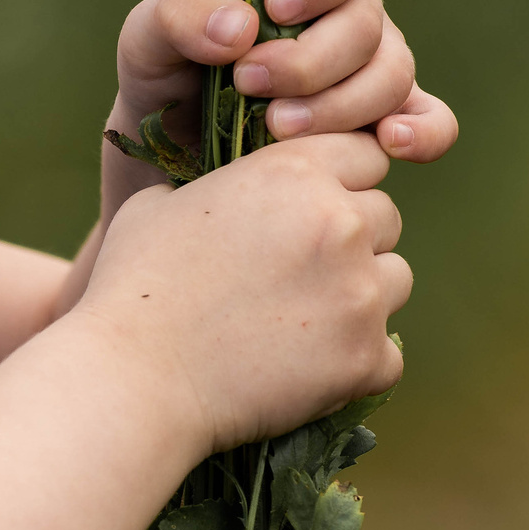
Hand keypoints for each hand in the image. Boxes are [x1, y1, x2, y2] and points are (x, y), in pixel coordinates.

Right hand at [78, 131, 409, 452]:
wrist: (136, 377)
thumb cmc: (134, 284)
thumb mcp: (162, 203)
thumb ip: (219, 186)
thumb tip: (234, 192)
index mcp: (291, 172)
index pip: (363, 153)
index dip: (338, 178)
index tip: (309, 206)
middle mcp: (339, 223)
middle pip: (385, 217)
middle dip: (353, 237)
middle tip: (299, 269)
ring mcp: (360, 293)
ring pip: (394, 280)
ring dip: (359, 293)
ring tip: (300, 317)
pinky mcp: (367, 358)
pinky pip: (386, 351)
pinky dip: (354, 359)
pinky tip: (303, 364)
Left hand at [108, 0, 457, 174]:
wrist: (168, 162)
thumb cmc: (162, 80)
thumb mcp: (145, 39)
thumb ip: (178, 15)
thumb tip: (243, 26)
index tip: (276, 7)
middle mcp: (347, 12)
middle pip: (369, 22)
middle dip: (311, 59)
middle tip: (249, 84)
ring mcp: (371, 68)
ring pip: (394, 73)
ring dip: (341, 103)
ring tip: (276, 127)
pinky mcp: (379, 124)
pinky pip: (432, 121)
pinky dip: (422, 130)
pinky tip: (388, 143)